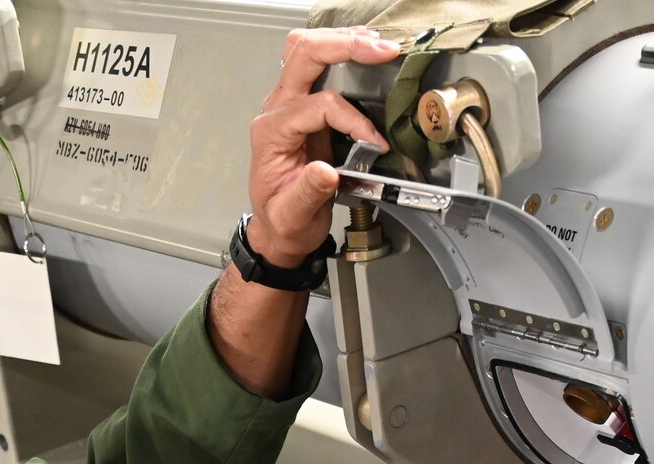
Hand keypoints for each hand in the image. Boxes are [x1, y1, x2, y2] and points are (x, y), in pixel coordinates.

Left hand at [245, 28, 400, 266]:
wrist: (280, 229)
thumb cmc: (284, 221)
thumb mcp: (293, 216)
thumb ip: (308, 194)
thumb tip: (326, 172)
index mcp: (270, 133)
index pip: (317, 106)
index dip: (352, 119)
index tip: (374, 142)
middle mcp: (276, 111)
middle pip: (304, 55)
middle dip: (345, 47)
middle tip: (382, 50)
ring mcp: (290, 105)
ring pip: (308, 52)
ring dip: (344, 43)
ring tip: (378, 46)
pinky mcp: (306, 107)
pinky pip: (320, 66)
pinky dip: (345, 55)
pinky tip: (367, 54)